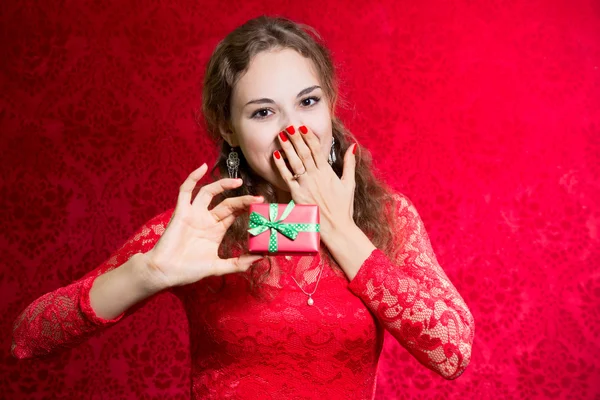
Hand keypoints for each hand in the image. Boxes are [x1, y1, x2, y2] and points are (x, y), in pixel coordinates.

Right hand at [141, 164, 264, 288]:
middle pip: (227, 204)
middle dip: (242, 200)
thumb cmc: (189, 271)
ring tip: (238, 182)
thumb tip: (260, 258)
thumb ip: (239, 264)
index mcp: (216, 230)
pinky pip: (185, 191)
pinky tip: (202, 167)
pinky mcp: (181, 211)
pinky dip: (192, 177)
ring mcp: (194, 214)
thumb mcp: (218, 267)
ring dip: (223, 185)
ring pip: (209, 192)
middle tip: (258, 198)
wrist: (165, 272)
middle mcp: (206, 219)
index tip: (262, 207)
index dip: (247, 209)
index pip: (235, 214)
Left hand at [273, 125, 357, 243]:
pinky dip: (281, 166)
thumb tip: (352, 147)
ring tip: (281, 136)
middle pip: (304, 153)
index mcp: (327, 172)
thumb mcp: (349, 183)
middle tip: (289, 126)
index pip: (316, 150)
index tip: (303, 127)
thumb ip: (350, 164)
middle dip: (296, 138)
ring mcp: (305, 185)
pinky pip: (287, 177)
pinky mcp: (297, 194)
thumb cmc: (343, 207)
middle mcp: (315, 176)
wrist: (337, 227)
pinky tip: (275, 155)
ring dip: (287, 148)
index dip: (309, 137)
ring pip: (295, 162)